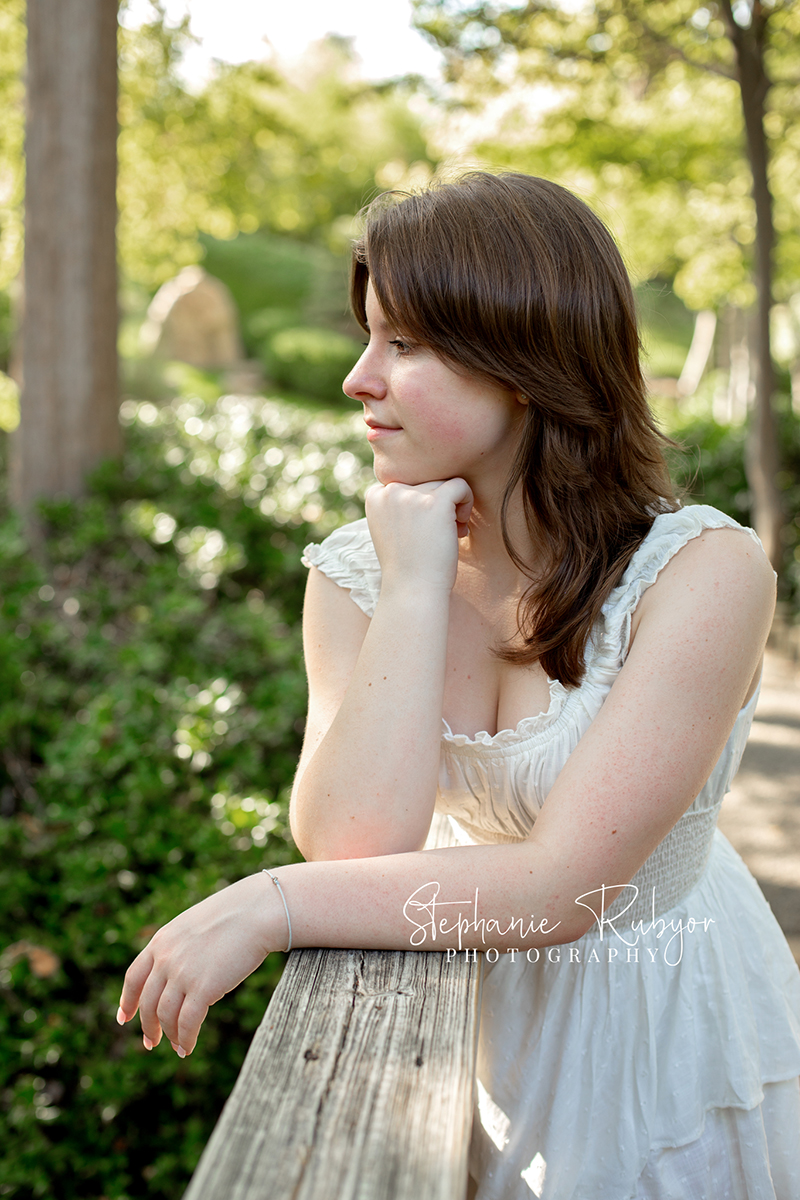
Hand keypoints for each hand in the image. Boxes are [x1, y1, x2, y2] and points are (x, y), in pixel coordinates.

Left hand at [116, 873, 282, 1055]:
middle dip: (148, 1026)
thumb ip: (180, 948)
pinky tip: (188, 1048)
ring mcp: (182, 974)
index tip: (124, 1018)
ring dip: (169, 1035)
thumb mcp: (194, 927)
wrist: (257, 912)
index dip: (127, 1001)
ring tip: (176, 1047)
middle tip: (151, 1041)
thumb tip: (178, 975)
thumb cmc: (235, 916)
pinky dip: (185, 1039)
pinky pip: (187, 1023)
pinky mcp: (203, 989)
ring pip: (166, 1015)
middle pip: (148, 1002)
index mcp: (161, 941)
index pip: (134, 977)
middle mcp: (166, 959)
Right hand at [365, 477, 473, 594]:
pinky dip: (467, 502)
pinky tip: (460, 528)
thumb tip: (425, 484)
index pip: (407, 481)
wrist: (413, 591)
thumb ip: (399, 504)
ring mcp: (412, 495)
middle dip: (438, 503)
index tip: (422, 529)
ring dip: (453, 505)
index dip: (419, 503)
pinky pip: (461, 486)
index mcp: (375, 496)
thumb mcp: (391, 529)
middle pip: (427, 480)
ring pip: (445, 482)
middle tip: (441, 533)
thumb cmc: (407, 566)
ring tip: (452, 531)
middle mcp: (390, 491)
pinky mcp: (436, 502)